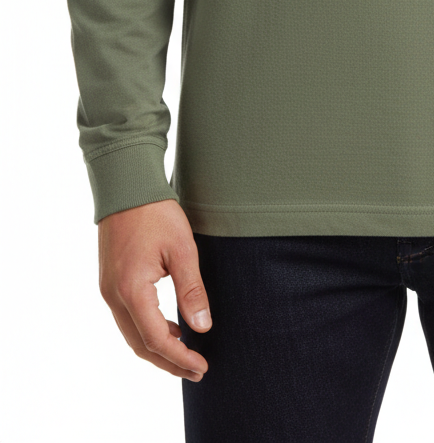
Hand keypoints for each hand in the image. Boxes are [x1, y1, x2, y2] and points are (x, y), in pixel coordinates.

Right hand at [98, 198, 211, 380]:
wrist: (126, 186)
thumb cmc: (156, 213)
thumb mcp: (183, 249)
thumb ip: (192, 290)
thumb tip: (203, 327)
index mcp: (131, 290)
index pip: (156, 339)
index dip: (179, 357)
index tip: (202, 366)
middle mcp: (113, 296)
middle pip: (140, 344)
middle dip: (168, 362)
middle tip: (196, 371)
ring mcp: (108, 290)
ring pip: (131, 334)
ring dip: (157, 348)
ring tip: (186, 354)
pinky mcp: (109, 282)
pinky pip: (127, 319)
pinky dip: (147, 331)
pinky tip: (169, 327)